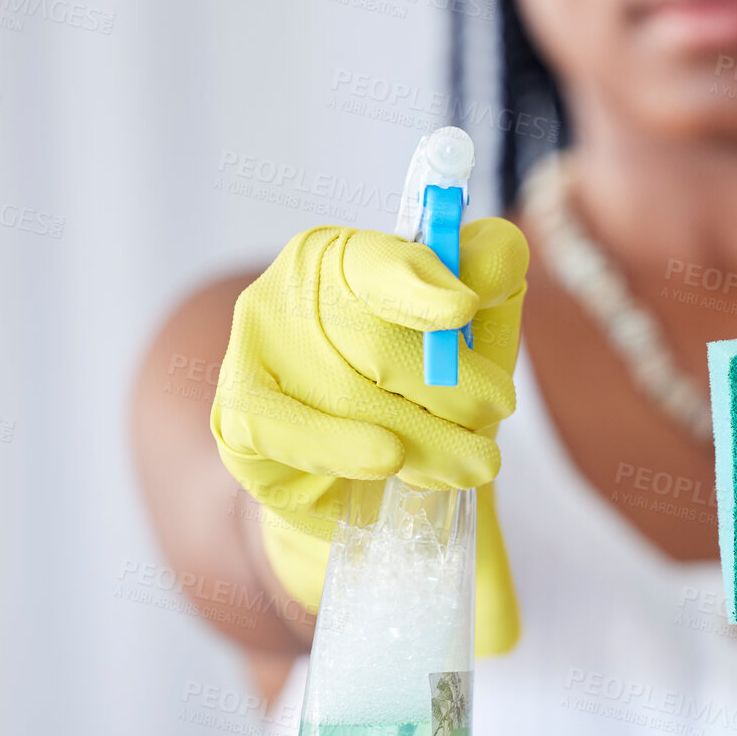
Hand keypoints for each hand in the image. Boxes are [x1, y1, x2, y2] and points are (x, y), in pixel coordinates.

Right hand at [210, 222, 527, 653]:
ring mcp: (258, 355)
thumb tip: (498, 252)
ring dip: (423, 435)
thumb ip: (491, 279)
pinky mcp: (238, 417)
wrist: (361, 483)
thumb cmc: (425, 392)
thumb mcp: (475, 331)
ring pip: (348, 395)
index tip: (464, 308)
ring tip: (475, 463)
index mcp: (346, 257)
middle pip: (376, 339)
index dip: (422, 285)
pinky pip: (290, 432)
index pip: (380, 262)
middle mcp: (291, 292)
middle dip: (449, 385)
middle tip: (497, 411)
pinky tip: (387, 461)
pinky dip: (342, 448)